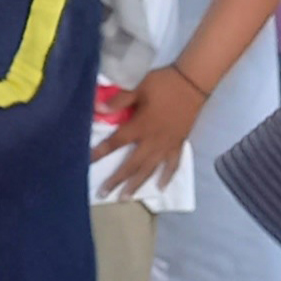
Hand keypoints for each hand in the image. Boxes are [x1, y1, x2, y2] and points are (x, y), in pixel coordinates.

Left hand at [92, 67, 202, 195]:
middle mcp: (152, 140)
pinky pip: (172, 164)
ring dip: (137, 184)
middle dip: (117, 180)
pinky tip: (160, 187)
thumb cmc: (163, 84)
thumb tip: (98, 109)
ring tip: (126, 198)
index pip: (116, 142)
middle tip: (104, 194)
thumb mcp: (138, 87)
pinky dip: (166, 176)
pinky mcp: (179, 144)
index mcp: (140, 126)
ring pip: (150, 169)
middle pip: (131, 164)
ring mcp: (167, 145)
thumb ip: (119, 100)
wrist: (193, 82)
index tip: (87, 162)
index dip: (101, 152)